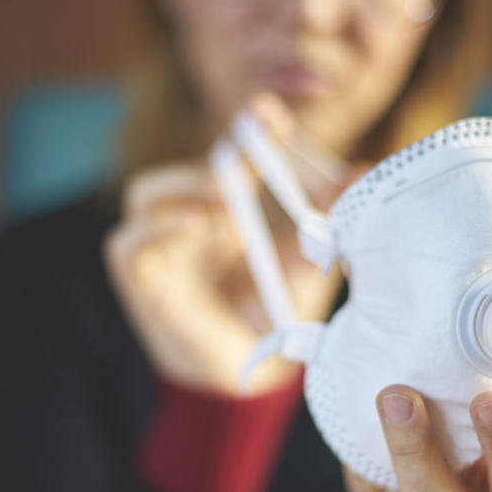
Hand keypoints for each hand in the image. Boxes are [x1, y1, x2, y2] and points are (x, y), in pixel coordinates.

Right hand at [102, 98, 345, 395]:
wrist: (252, 377)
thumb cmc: (275, 318)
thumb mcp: (305, 265)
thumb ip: (326, 223)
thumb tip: (364, 172)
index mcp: (226, 215)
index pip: (230, 162)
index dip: (247, 135)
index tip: (271, 114)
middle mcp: (189, 225)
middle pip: (182, 170)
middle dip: (212, 161)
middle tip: (247, 168)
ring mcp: (162, 252)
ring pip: (143, 196)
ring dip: (179, 192)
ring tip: (218, 211)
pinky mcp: (142, 284)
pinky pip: (127, 246)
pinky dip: (153, 234)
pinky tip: (191, 233)